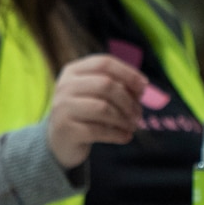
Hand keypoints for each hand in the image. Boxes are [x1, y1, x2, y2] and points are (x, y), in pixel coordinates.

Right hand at [45, 54, 146, 170]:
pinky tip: (125, 137)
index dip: (128, 72)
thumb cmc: (84, 112)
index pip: (104, 63)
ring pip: (103, 108)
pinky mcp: (66, 130)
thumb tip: (141, 88)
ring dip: (124, 118)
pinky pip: (99, 130)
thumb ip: (116, 85)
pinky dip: (117, 134)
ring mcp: (63, 108)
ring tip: (132, 126)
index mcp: (73, 70)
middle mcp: (65, 86)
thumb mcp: (95, 93)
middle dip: (128, 100)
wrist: (59, 141)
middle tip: (138, 114)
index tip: (144, 87)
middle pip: (106, 84)